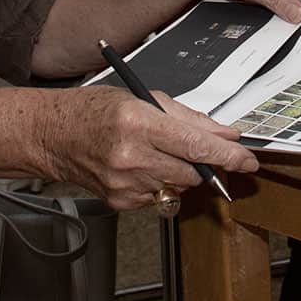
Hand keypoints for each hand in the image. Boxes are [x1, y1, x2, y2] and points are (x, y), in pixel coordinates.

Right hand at [35, 87, 256, 210]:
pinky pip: (158, 196)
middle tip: (194, 148)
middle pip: (191, 171)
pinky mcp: (120, 201)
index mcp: (138, 123)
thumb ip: (188, 118)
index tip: (247, 160)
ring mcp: (125, 183)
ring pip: (177, 186)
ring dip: (178, 171)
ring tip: (153, 151)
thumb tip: (224, 133)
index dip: (227, 155)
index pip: (195, 145)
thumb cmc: (94, 111)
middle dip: (202, 162)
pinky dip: (158, 182)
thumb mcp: (143, 99)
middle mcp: (131, 156)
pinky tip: (138, 166)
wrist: (54, 135)